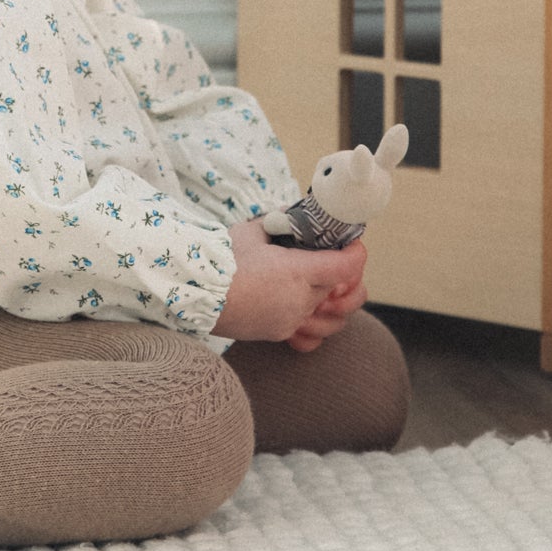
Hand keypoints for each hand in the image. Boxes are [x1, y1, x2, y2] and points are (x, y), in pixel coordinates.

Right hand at [211, 220, 367, 346]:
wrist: (195, 294)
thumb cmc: (221, 260)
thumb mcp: (252, 231)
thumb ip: (277, 223)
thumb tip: (291, 215)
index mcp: (297, 271)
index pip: (346, 266)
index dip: (356, 253)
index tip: (352, 243)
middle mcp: (300, 300)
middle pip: (337, 288)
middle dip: (338, 272)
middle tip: (330, 257)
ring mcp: (291, 320)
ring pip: (330, 316)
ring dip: (330, 301)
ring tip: (320, 287)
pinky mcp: (278, 334)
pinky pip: (310, 334)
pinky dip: (315, 324)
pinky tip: (307, 312)